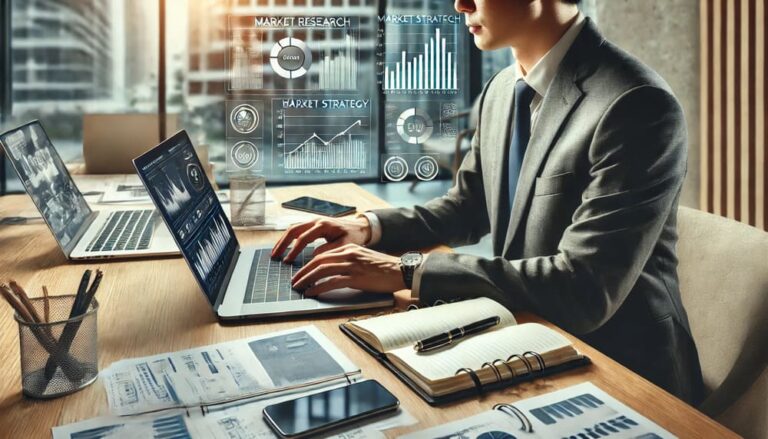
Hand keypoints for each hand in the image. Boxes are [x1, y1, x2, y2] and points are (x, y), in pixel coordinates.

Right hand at [271, 216, 371, 262]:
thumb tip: (314, 256)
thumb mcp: (345, 244)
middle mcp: (316, 221)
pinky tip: (285, 247)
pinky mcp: (313, 224)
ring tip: (275, 253)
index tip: (287, 261)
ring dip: (283, 240)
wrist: (359, 226)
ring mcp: (313, 221)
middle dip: (282, 244)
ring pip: (293, 228)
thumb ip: (330, 250)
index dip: (294, 250)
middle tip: (275, 256)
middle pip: (293, 230)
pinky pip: (297, 229)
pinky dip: (289, 238)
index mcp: (324, 225)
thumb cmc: (353, 236)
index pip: (304, 238)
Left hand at [291, 244, 405, 296]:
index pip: (322, 255)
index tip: (300, 273)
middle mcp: (348, 254)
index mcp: (349, 248)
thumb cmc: (384, 268)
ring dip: (307, 279)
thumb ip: (348, 260)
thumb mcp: (363, 258)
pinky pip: (332, 281)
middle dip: (303, 272)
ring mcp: (352, 265)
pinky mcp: (356, 277)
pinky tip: (313, 292)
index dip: (308, 265)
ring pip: (322, 270)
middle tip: (294, 281)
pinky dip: (319, 287)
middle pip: (318, 261)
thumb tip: (331, 271)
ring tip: (299, 287)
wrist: (401, 270)